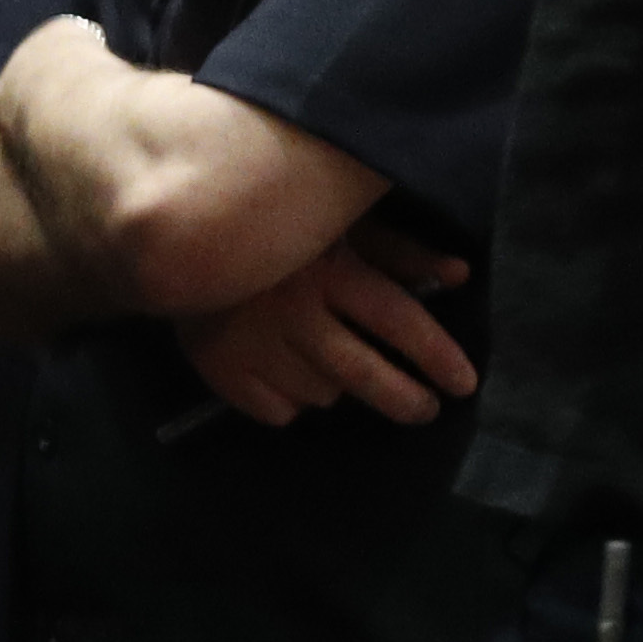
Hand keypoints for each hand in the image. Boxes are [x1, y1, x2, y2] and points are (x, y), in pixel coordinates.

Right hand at [178, 224, 476, 427]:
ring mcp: (250, 342)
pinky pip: (279, 412)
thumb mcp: (340, 230)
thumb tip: (459, 274)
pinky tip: (284, 372)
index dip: (438, 356)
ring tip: (329, 365)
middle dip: (406, 399)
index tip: (464, 384)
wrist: (178, 240)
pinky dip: (290, 401)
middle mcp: (290, 308)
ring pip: (323, 395)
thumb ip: (400, 252)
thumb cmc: (279, 239)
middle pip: (362, 374)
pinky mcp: (218, 368)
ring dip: (336, 387)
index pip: (397, 320)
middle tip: (425, 408)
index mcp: (327, 268)